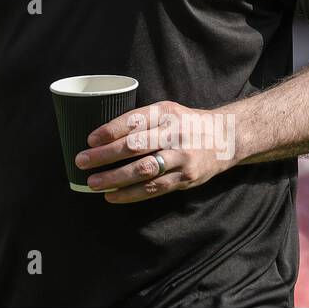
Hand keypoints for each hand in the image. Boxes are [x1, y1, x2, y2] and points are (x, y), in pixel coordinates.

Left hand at [73, 100, 238, 202]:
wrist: (227, 138)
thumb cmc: (186, 123)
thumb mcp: (167, 111)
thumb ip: (141, 120)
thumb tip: (102, 135)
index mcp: (166, 112)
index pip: (134, 120)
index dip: (110, 130)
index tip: (90, 140)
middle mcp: (174, 133)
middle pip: (135, 145)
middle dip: (105, 155)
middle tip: (82, 161)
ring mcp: (182, 157)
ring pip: (144, 170)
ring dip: (115, 178)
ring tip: (93, 183)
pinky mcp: (186, 178)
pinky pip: (155, 188)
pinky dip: (131, 194)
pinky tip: (113, 196)